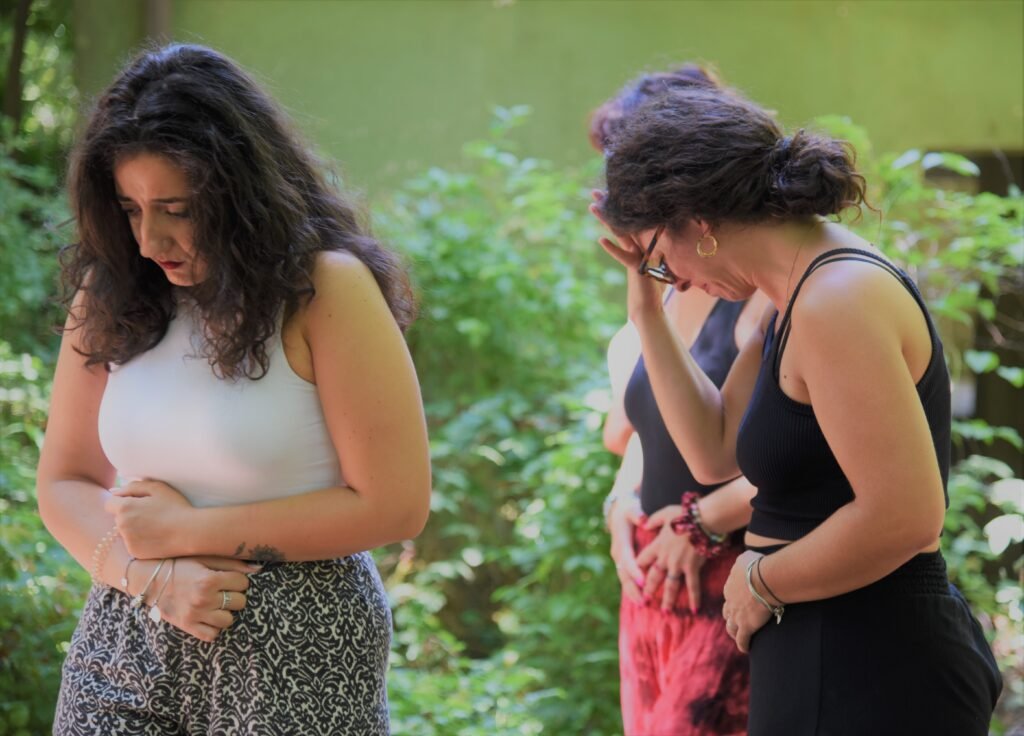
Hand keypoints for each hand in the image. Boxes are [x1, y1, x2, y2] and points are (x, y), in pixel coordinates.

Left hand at [105, 479, 196, 558]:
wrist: (190, 532)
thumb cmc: (176, 507)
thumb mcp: (157, 488)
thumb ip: (133, 486)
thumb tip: (113, 491)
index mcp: (125, 507)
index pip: (110, 503)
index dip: (123, 501)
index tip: (139, 504)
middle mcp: (121, 525)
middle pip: (117, 518)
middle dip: (129, 515)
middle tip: (151, 515)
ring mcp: (127, 541)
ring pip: (124, 532)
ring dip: (134, 528)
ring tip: (155, 526)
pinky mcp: (135, 552)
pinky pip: (132, 544)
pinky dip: (140, 540)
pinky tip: (156, 537)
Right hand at [133, 556, 257, 642]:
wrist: (149, 580)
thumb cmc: (179, 564)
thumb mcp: (204, 557)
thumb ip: (231, 563)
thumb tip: (258, 569)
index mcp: (209, 580)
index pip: (243, 583)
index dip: (238, 579)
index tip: (228, 577)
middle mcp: (204, 599)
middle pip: (240, 602)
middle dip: (234, 595)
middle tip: (222, 590)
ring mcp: (195, 615)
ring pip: (228, 620)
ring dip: (225, 612)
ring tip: (215, 603)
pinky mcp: (187, 626)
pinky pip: (212, 635)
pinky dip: (213, 628)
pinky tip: (208, 616)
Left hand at [589, 190, 664, 320]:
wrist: (649, 308)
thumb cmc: (644, 289)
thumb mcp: (641, 267)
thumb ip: (637, 254)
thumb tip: (629, 244)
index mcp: (642, 243)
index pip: (626, 222)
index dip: (615, 208)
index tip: (606, 193)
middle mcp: (642, 246)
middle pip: (623, 221)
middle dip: (608, 205)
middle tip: (594, 192)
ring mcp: (641, 255)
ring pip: (622, 233)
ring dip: (606, 219)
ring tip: (591, 206)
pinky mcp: (638, 269)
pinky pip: (624, 257)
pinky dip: (612, 250)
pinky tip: (601, 241)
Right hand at [607, 493, 645, 602]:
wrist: (618, 512)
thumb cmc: (629, 509)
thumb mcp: (632, 508)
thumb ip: (637, 514)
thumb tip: (643, 520)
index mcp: (621, 540)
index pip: (627, 558)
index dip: (634, 570)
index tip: (643, 581)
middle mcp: (618, 552)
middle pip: (624, 573)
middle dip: (633, 588)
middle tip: (643, 601)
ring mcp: (618, 559)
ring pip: (624, 578)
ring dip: (632, 592)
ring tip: (642, 605)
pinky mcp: (622, 563)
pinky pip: (626, 578)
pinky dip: (632, 589)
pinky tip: (639, 600)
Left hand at [636, 504, 705, 612]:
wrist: (702, 520)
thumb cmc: (684, 515)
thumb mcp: (664, 513)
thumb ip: (653, 520)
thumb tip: (644, 524)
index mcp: (657, 545)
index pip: (643, 559)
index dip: (637, 569)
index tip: (633, 578)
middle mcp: (665, 558)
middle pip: (654, 577)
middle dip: (649, 590)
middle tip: (644, 602)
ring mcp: (678, 565)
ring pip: (670, 586)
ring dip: (668, 600)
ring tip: (665, 612)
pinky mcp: (692, 568)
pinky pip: (693, 586)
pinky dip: (694, 598)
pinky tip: (694, 609)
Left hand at [721, 549, 771, 652]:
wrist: (765, 579)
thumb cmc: (758, 565)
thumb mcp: (745, 558)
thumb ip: (742, 562)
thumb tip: (745, 561)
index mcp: (729, 587)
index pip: (729, 595)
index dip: (735, 600)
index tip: (742, 602)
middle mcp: (730, 602)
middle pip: (727, 612)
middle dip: (731, 616)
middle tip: (738, 620)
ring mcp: (737, 615)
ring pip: (731, 628)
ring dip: (734, 632)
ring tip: (740, 636)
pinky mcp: (747, 626)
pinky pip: (742, 640)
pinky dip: (743, 645)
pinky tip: (746, 649)